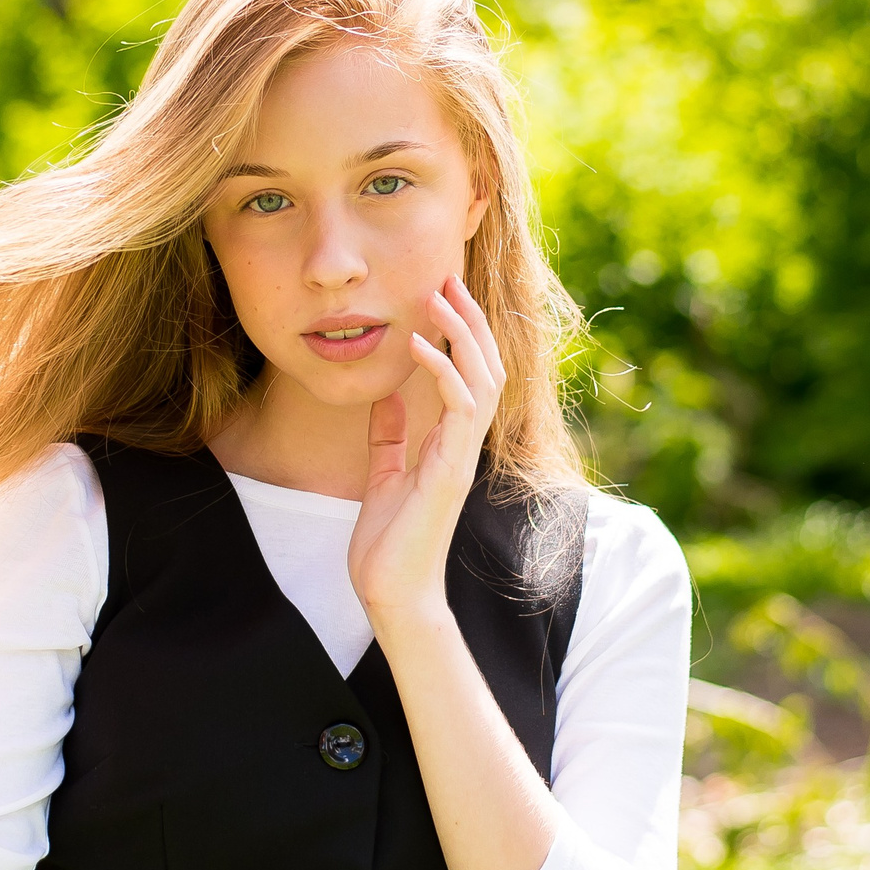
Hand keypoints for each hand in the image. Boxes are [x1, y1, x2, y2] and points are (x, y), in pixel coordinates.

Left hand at [347, 275, 504, 629]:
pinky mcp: (451, 472)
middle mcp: (464, 445)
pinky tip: (420, 346)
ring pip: (482, 380)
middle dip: (469, 320)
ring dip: (462, 335)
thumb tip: (388, 399)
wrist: (392, 592)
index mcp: (451, 443)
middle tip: (447, 277)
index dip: (461, 333)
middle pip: (486, 366)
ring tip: (438, 297)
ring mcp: (462, 457)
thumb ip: (389, 438)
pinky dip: (443, 372)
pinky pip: (458, 409)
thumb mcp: (384, 476)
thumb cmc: (388, 544)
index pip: (470, 374)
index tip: (441, 293)